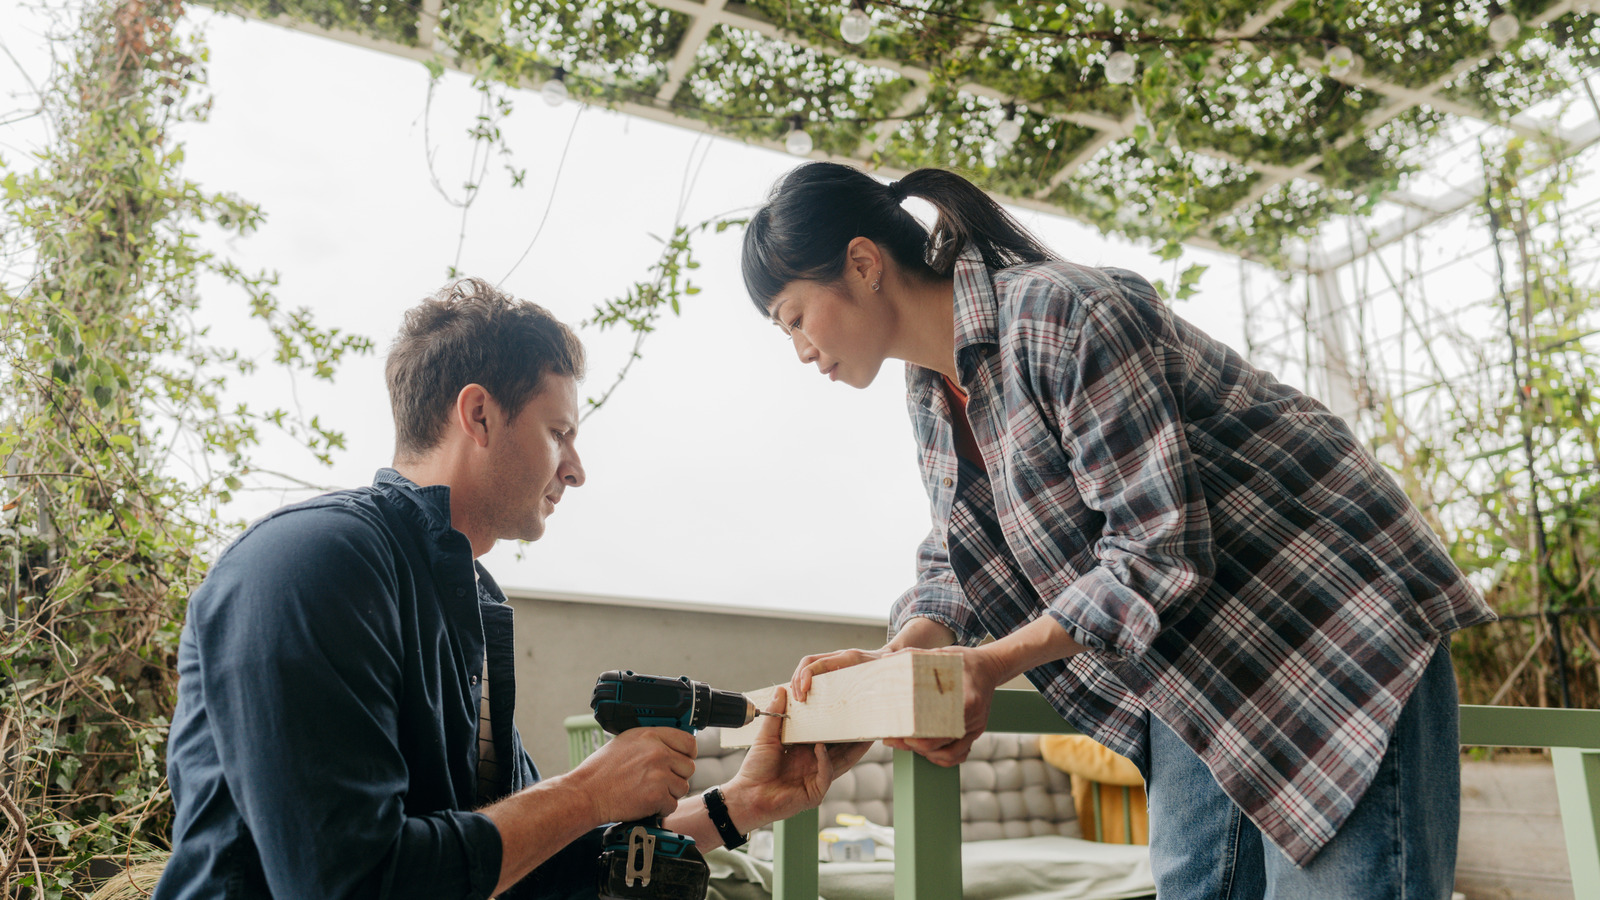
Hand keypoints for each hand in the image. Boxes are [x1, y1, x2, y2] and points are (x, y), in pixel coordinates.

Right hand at [567, 727, 695, 822]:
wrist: (587, 793)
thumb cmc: (601, 770)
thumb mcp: (626, 742)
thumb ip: (651, 742)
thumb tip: (672, 747)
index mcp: (650, 736)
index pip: (688, 742)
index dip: (688, 753)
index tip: (683, 760)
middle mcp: (657, 753)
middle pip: (688, 767)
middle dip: (676, 776)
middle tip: (659, 781)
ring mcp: (659, 774)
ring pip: (682, 787)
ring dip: (669, 793)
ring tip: (649, 792)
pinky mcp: (657, 796)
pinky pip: (673, 805)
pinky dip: (661, 808)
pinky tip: (645, 803)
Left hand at [722, 687, 871, 828]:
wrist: (748, 795)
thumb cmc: (755, 769)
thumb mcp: (766, 737)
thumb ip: (776, 714)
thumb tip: (781, 690)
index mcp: (805, 751)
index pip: (827, 736)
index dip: (837, 725)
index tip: (847, 710)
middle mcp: (814, 764)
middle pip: (840, 749)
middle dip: (853, 737)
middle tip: (865, 722)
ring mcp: (816, 779)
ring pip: (840, 762)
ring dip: (851, 749)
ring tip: (862, 735)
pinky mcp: (815, 793)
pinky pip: (826, 774)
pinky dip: (825, 760)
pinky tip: (821, 748)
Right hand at [789, 647, 893, 701]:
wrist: (891, 655)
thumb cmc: (889, 668)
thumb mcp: (887, 672)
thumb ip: (885, 672)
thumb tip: (884, 668)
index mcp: (849, 658)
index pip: (820, 662)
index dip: (807, 675)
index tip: (803, 691)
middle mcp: (839, 655)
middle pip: (809, 661)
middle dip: (798, 679)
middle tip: (799, 700)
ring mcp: (835, 658)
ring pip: (808, 664)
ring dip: (799, 679)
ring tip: (799, 698)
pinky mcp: (834, 664)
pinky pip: (814, 668)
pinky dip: (804, 679)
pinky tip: (803, 693)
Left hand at [883, 646, 1000, 766]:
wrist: (991, 667)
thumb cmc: (965, 661)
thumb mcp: (943, 654)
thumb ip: (916, 656)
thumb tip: (888, 659)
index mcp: (967, 700)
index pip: (941, 726)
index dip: (920, 735)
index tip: (902, 734)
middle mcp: (973, 718)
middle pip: (942, 744)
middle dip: (916, 746)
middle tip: (895, 739)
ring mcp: (975, 728)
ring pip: (951, 754)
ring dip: (928, 754)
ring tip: (907, 745)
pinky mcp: (975, 732)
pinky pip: (960, 754)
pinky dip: (943, 758)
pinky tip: (928, 754)